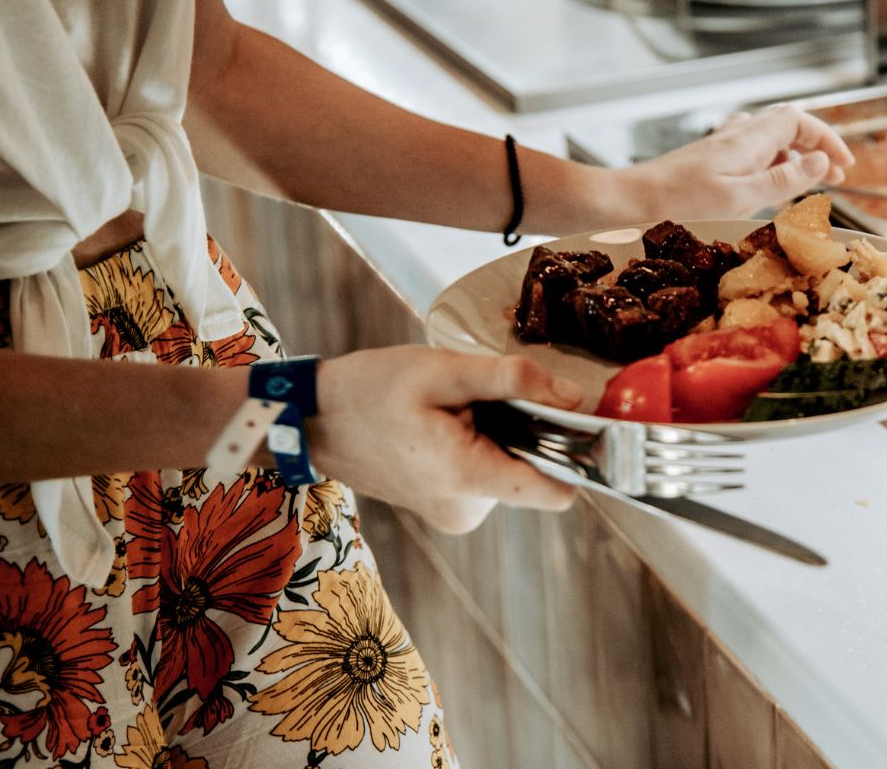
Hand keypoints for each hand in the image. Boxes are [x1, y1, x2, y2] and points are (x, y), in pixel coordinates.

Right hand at [306, 346, 583, 533]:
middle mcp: (466, 511)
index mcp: (466, 478)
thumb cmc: (373, 388)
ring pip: (511, 472)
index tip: (566, 417)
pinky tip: (445, 428)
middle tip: (476, 400)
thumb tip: (573, 399)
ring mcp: (456, 516)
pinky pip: (489, 477)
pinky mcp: (449, 511)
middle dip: (522, 431)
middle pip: (534, 472)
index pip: (555, 492)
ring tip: (452, 412)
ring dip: (499, 438)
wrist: (313, 421)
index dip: (573, 455)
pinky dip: (481, 449)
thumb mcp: (443, 370)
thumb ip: (512, 381)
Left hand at [619, 104, 855, 220]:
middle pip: (786, 126)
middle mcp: (734, 137)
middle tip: (834, 176)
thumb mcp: (740, 197)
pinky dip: (769, 163)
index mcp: (748, 140)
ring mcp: (718, 148)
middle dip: (815, 146)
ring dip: (793, 155)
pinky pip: (748, 153)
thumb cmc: (680, 206)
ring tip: (806, 181)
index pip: (799, 120)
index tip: (844, 164)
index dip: (826, 137)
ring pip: (767, 138)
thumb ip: (783, 179)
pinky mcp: (706, 162)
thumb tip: (820, 161)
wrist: (627, 203)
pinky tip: (765, 186)